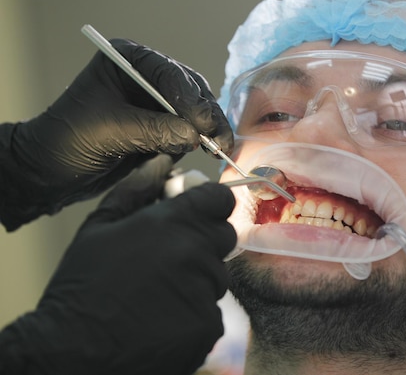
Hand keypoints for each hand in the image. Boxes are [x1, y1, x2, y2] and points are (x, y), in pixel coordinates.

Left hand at [0, 38, 232, 229]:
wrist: (51, 171)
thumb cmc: (68, 140)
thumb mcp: (111, 131)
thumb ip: (155, 130)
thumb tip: (195, 135)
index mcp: (128, 61)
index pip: (170, 74)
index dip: (191, 99)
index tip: (203, 123)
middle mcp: (146, 77)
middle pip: (190, 90)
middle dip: (205, 114)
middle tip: (219, 138)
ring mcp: (155, 102)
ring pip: (195, 110)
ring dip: (208, 128)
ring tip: (219, 147)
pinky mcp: (161, 126)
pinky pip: (189, 130)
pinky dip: (200, 140)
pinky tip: (209, 150)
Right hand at [0, 155, 236, 374]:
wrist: (73, 351)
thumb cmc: (82, 287)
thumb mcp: (99, 228)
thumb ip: (136, 190)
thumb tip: (160, 163)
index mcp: (172, 222)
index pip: (221, 199)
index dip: (210, 205)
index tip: (198, 215)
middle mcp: (195, 252)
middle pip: (223, 237)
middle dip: (203, 242)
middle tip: (170, 259)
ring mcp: (205, 291)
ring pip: (217, 276)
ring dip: (197, 280)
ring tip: (158, 293)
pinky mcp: (208, 325)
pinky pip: (212, 310)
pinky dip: (194, 313)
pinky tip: (163, 318)